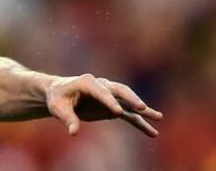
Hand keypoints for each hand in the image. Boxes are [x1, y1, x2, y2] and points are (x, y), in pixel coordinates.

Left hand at [46, 74, 162, 136]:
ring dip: (142, 110)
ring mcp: (110, 96)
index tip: (117, 113)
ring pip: (128, 102)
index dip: (108, 101)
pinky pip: (129, 115)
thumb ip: (66, 118)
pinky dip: (140, 123)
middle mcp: (102, 86)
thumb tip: (74, 132)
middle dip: (131, 99)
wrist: (60, 94)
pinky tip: (152, 132)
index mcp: (87, 82)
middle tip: (141, 108)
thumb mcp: (57, 107)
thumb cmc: (57, 98)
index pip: (100, 91)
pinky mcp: (114, 107)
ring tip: (158, 117)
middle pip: (120, 91)